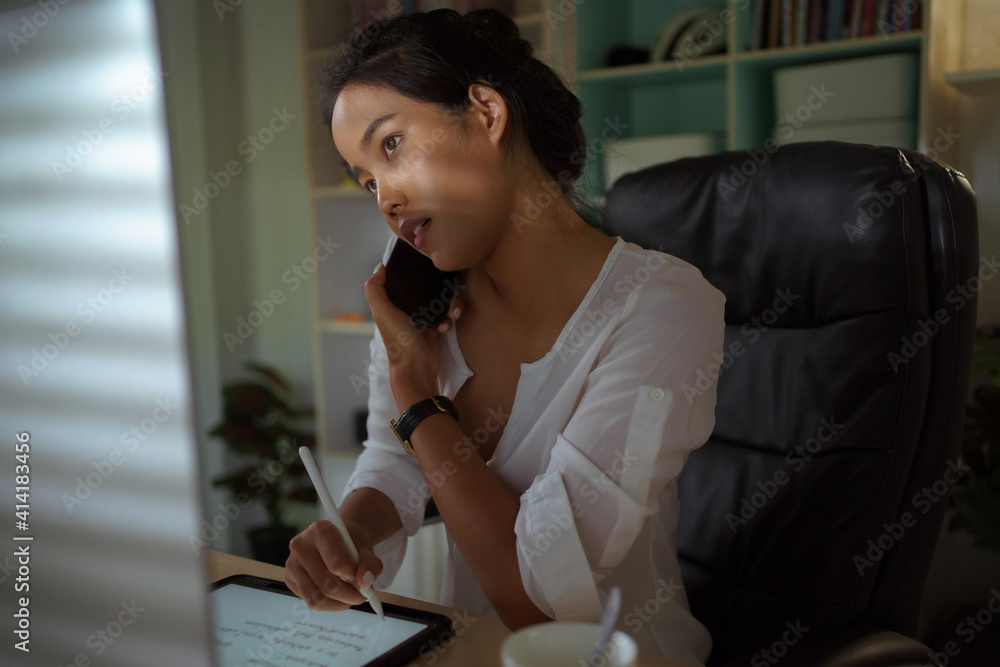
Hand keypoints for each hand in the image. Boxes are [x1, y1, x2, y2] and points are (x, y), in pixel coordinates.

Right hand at [285, 519, 382, 611]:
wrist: (337, 539)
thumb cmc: (350, 543)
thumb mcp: (366, 548)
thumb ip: (371, 563)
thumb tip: (365, 583)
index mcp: (319, 531)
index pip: (337, 564)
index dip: (355, 578)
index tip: (365, 580)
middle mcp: (300, 546)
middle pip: (327, 585)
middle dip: (350, 595)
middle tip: (363, 594)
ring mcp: (292, 564)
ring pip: (317, 599)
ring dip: (340, 603)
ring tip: (351, 596)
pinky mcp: (290, 580)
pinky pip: (311, 603)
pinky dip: (330, 604)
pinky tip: (338, 595)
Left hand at [364, 262, 463, 413]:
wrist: (417, 369)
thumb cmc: (399, 340)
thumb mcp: (383, 312)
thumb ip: (375, 289)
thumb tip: (381, 268)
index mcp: (391, 304)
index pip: (403, 281)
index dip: (413, 274)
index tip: (428, 268)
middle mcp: (404, 310)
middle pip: (425, 290)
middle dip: (439, 290)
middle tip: (449, 294)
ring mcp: (420, 320)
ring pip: (439, 302)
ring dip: (449, 305)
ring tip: (452, 313)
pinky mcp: (433, 330)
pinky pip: (445, 317)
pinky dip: (449, 320)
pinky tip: (446, 327)